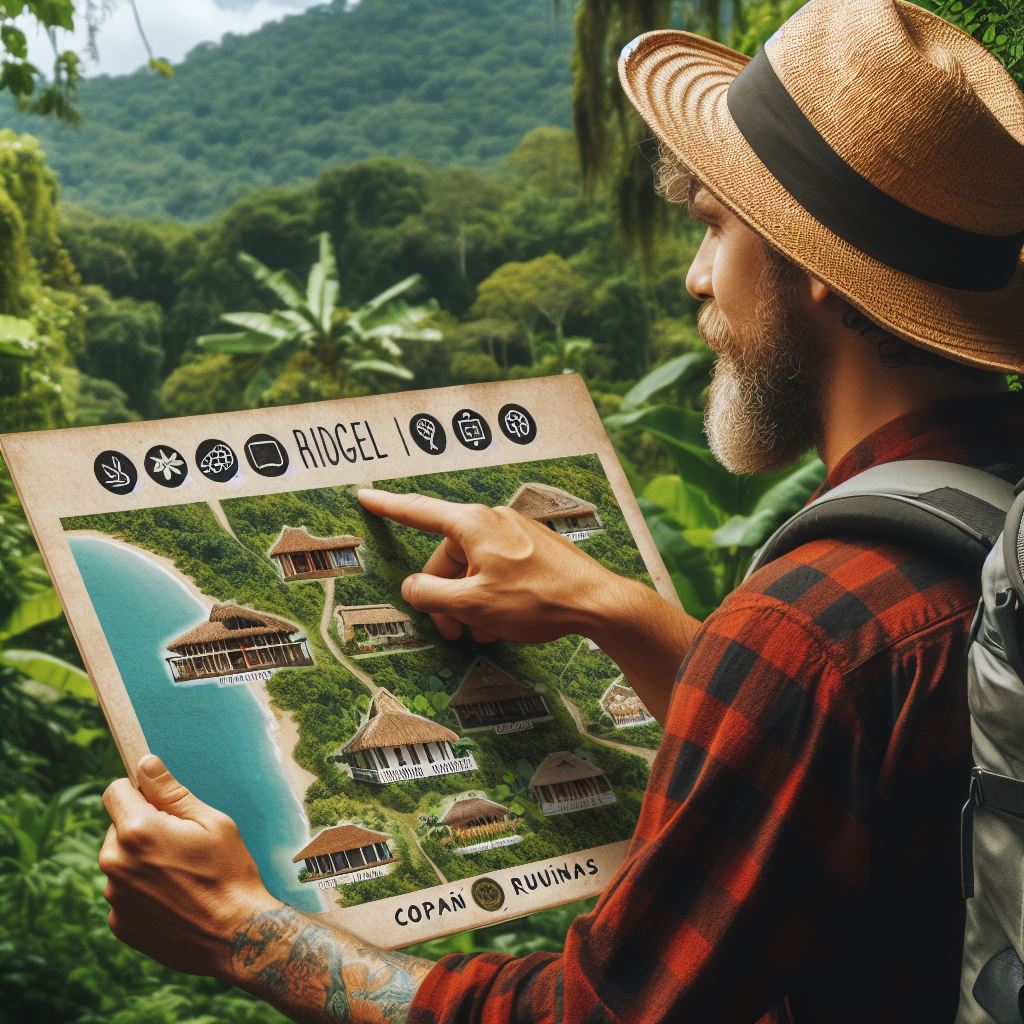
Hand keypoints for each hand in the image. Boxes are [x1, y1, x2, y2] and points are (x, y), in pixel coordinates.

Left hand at [100, 754, 280, 978]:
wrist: (236, 935)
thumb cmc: (230, 872)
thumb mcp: (211, 821)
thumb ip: (171, 792)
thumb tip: (145, 763)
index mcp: (136, 832)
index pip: (114, 791)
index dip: (138, 791)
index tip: (159, 801)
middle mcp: (114, 864)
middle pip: (117, 827)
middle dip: (143, 827)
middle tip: (182, 843)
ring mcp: (114, 898)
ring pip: (121, 861)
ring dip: (141, 860)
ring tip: (182, 875)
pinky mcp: (119, 924)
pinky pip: (125, 892)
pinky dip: (143, 891)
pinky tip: (175, 898)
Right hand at [357, 487, 620, 643]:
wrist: (598, 603)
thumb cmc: (536, 599)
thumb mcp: (472, 604)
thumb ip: (431, 594)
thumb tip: (413, 587)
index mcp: (473, 523)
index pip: (419, 511)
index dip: (388, 506)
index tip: (365, 495)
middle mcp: (493, 521)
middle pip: (448, 557)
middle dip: (443, 596)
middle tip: (450, 632)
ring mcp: (516, 534)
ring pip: (473, 569)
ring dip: (468, 603)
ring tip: (480, 634)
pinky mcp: (534, 551)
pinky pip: (497, 572)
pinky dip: (490, 597)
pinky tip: (500, 626)